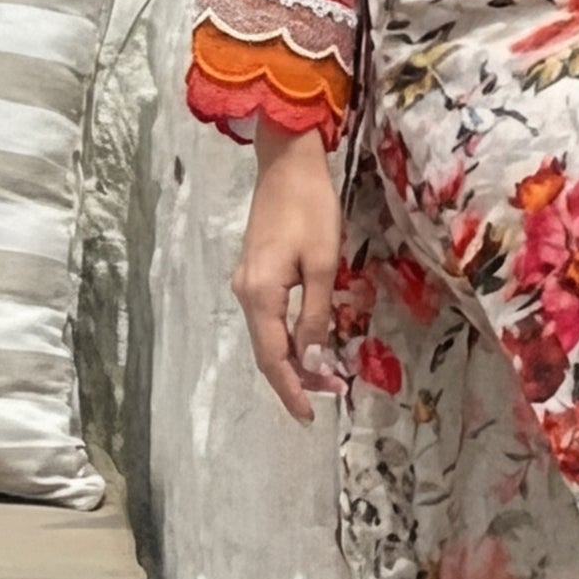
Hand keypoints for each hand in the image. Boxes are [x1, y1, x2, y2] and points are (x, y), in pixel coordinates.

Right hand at [233, 121, 344, 419]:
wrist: (287, 162)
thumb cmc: (310, 208)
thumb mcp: (323, 264)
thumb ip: (316, 315)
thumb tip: (312, 359)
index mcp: (261, 296)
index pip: (273, 358)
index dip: (292, 390)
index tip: (310, 416)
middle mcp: (246, 294)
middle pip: (267, 352)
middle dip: (296, 378)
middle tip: (332, 392)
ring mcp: (247, 282)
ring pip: (268, 336)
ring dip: (294, 359)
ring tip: (327, 373)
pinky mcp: (255, 272)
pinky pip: (269, 318)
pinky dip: (289, 337)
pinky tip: (310, 340)